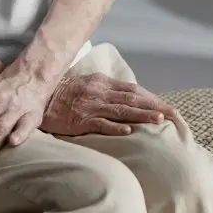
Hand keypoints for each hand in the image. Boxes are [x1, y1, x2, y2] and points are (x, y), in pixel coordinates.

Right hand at [40, 72, 179, 136]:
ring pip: (121, 110)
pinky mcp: (81, 120)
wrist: (39, 99)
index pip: (132, 89)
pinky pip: (101, 123)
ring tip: (159, 120)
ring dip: (142, 115)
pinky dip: (116, 126)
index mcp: (101, 82)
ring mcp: (91, 106)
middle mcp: (99, 91)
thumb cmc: (64, 94)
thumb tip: (128, 98)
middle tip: (173, 114)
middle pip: (132, 99)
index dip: (151, 98)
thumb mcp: (87, 85)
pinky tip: (129, 130)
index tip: (166, 107)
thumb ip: (106, 90)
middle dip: (154, 106)